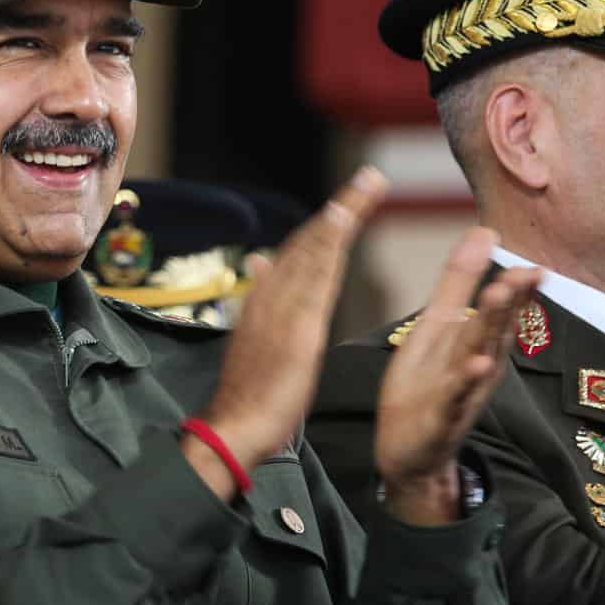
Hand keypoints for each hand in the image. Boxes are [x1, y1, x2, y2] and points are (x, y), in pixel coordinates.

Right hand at [191, 168, 389, 495]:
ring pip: (314, 251)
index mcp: (266, 302)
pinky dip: (329, 244)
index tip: (349, 201)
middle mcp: (272, 296)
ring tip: (368, 185)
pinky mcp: (295, 326)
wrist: (234, 426)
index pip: (298, 254)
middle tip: (371, 177)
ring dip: (343, 214)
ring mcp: (283, 308)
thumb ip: (264, 305)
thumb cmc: (249, 394)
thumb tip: (260, 265)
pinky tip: (344, 221)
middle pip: (310, 243)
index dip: (326, 226)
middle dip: (341, 208)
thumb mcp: (258, 341)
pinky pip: (315, 276)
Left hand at [373, 227, 539, 524]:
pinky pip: (453, 398)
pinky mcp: (440, 418)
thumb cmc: (427, 383)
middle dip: (508, 302)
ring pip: (479, 358)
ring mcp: (461, 393)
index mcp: (476, 341)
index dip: (517, 289)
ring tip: (497, 301)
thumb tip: (484, 231)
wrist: (410, 450)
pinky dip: (464, 383)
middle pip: (494, 330)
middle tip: (523, 274)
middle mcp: (478, 365)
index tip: (535, 266)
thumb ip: (460, 281)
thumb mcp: (438, 325)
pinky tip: (476, 367)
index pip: (502, 310)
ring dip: (490, 332)